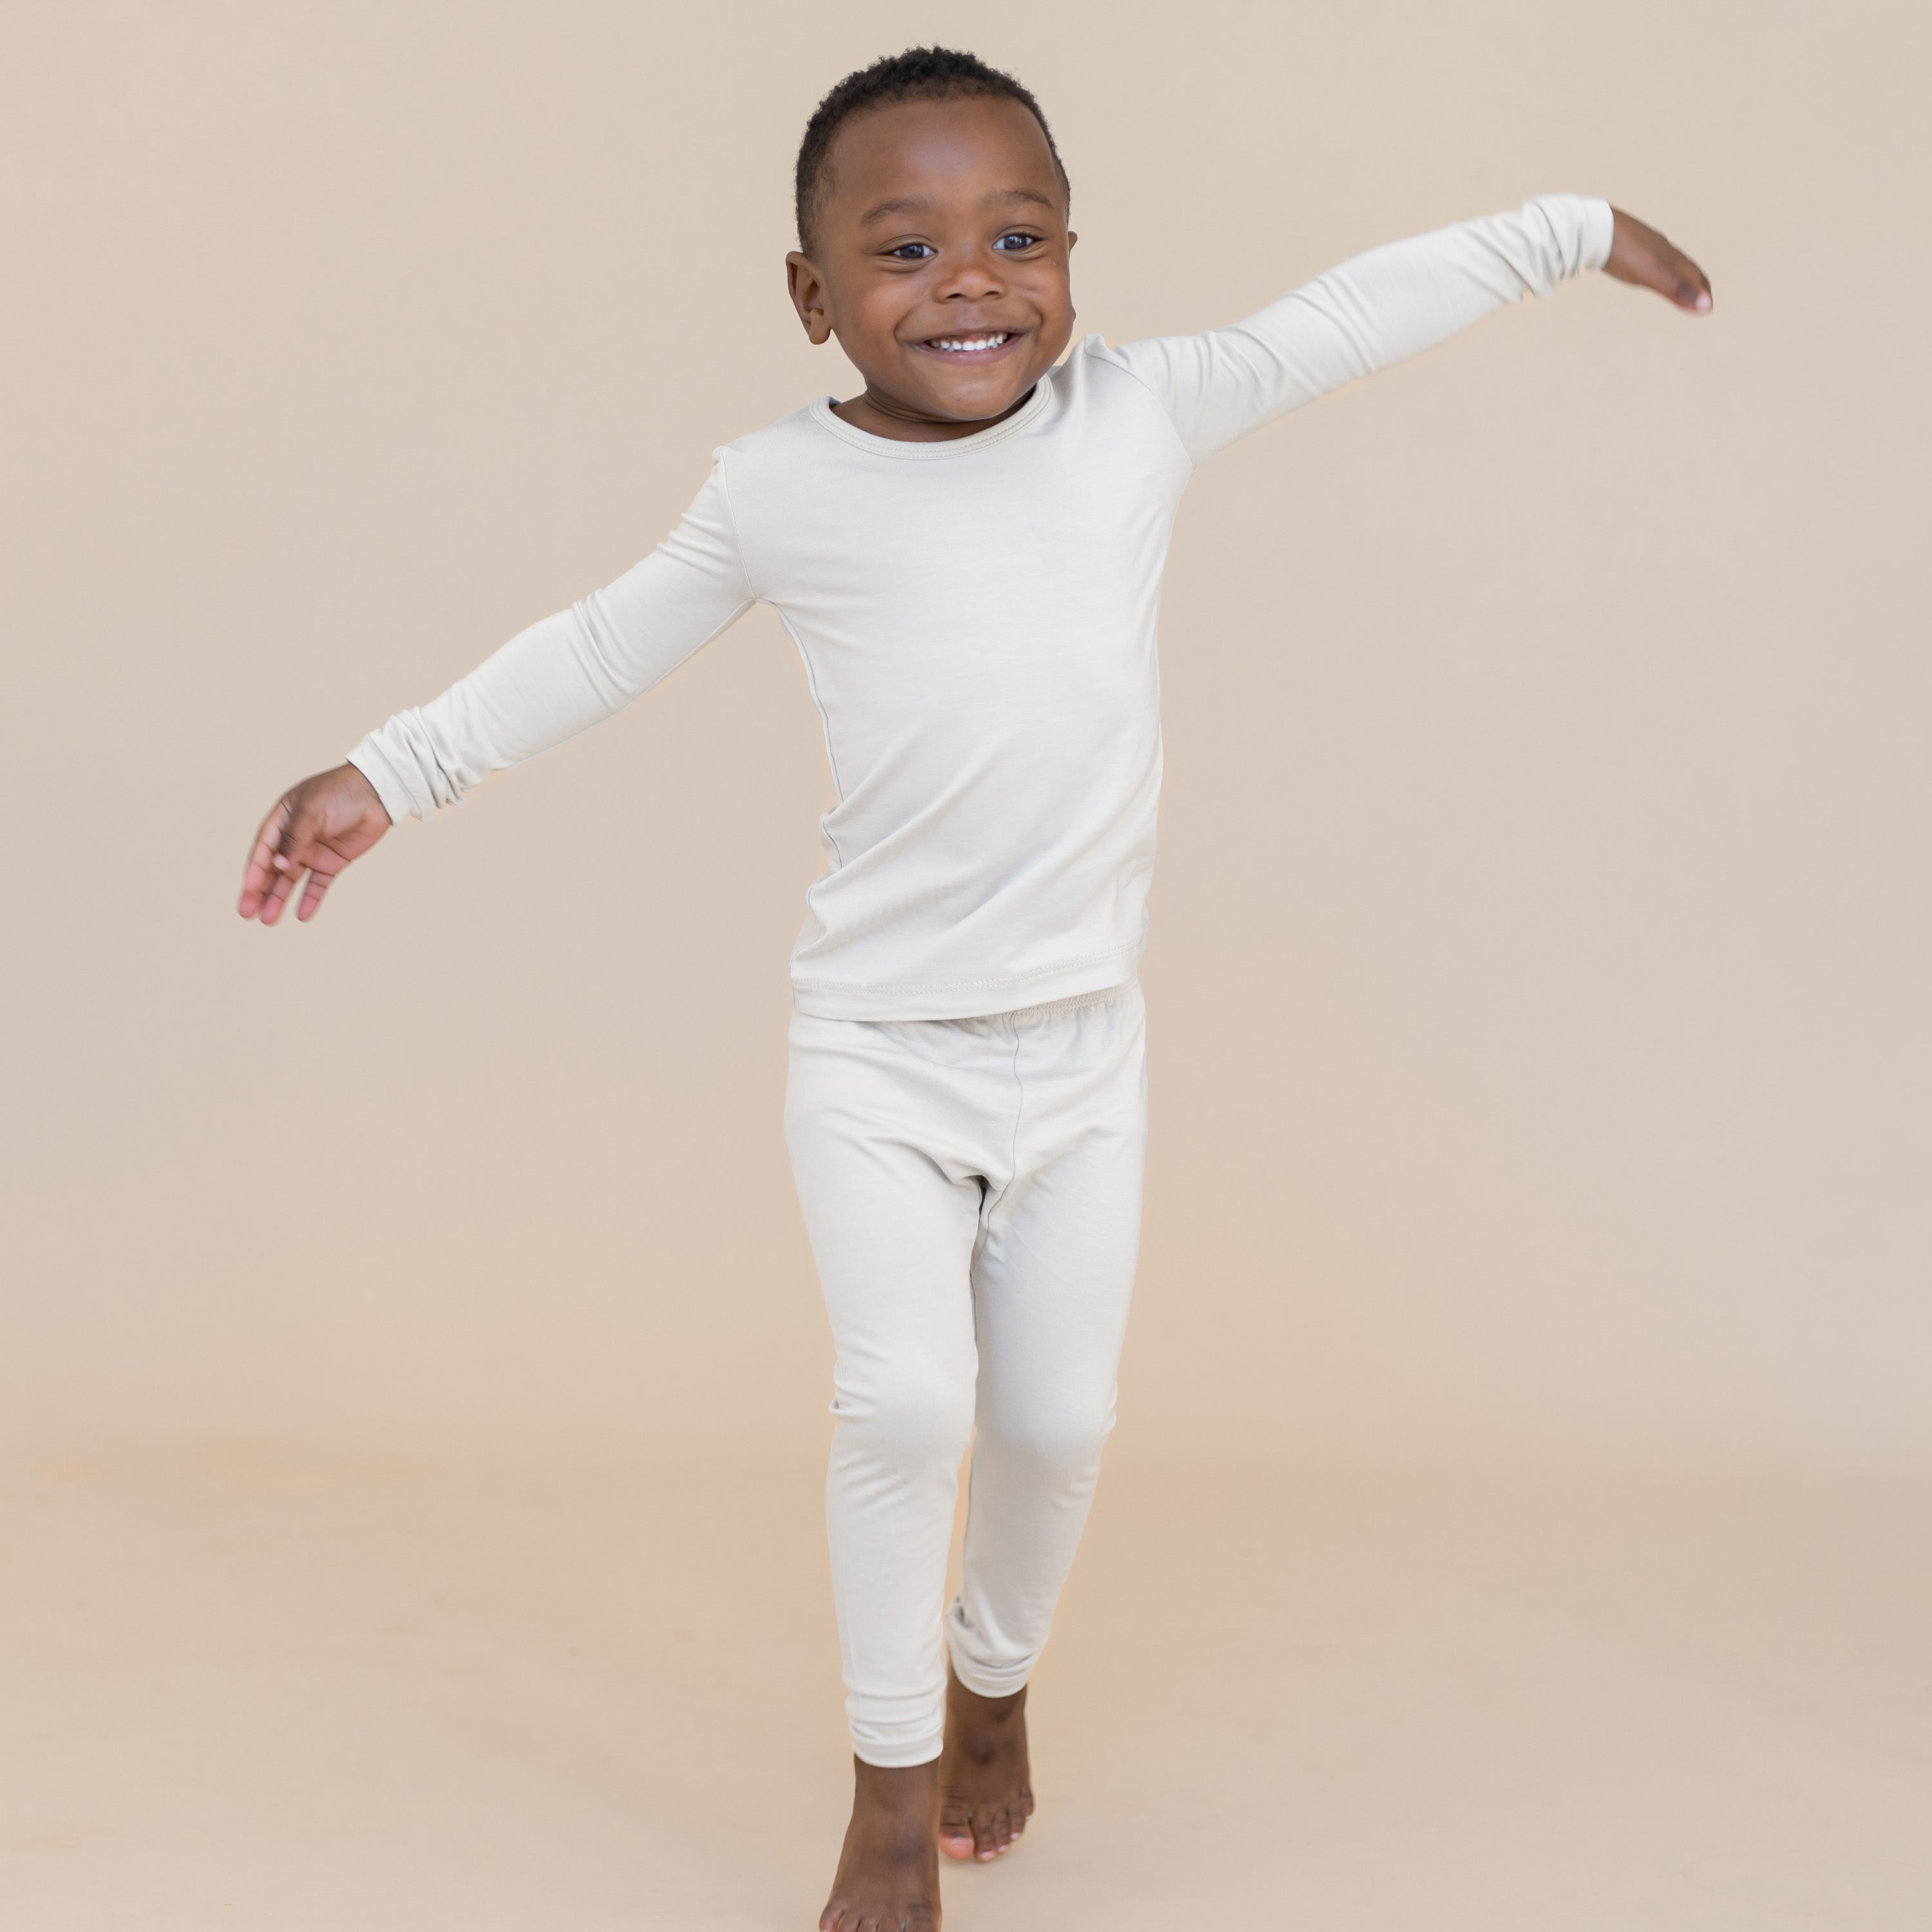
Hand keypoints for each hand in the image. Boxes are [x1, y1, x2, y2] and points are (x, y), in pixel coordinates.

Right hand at [237, 763, 392, 924]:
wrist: (376, 794)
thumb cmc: (339, 793)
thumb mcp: (311, 811)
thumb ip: (294, 838)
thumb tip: (278, 865)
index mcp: (282, 820)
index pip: (263, 850)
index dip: (255, 871)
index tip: (248, 891)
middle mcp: (293, 838)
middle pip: (272, 869)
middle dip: (259, 891)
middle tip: (247, 913)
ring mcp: (313, 851)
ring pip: (291, 880)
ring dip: (279, 898)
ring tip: (267, 920)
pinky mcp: (333, 861)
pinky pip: (318, 884)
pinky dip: (310, 899)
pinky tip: (301, 916)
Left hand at [1604, 209, 1711, 313]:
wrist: (1595, 229)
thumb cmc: (1623, 252)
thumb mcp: (1652, 275)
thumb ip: (1677, 290)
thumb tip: (1707, 306)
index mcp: (1670, 257)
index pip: (1695, 276)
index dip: (1703, 291)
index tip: (1708, 306)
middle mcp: (1663, 249)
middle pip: (1686, 267)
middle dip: (1696, 283)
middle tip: (1701, 296)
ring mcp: (1647, 246)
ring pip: (1669, 261)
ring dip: (1679, 274)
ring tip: (1679, 283)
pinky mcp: (1631, 245)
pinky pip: (1651, 257)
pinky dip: (1658, 267)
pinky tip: (1648, 268)